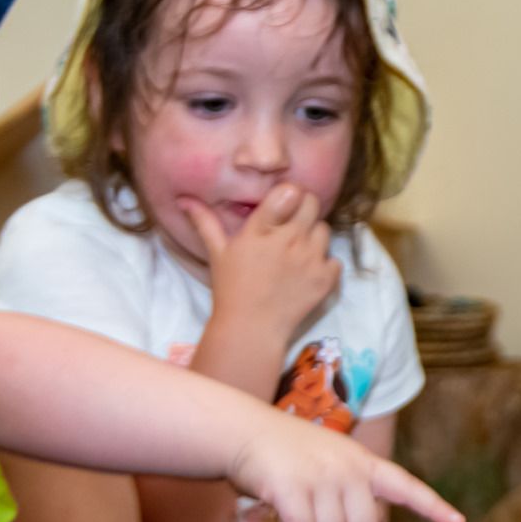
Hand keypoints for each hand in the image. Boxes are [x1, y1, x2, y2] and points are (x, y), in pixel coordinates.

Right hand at [181, 185, 340, 346]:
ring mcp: (310, 259)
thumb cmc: (231, 289)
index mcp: (260, 231)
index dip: (288, 194)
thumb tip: (184, 198)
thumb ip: (205, 221)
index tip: (283, 203)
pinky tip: (308, 272)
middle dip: (303, 209)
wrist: (252, 329)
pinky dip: (325, 264)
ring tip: (297, 251)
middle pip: (311, 204)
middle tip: (292, 224)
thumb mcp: (217, 252)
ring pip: (324, 229)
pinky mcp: (325, 279)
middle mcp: (288, 241)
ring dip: (313, 236)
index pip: (288, 192)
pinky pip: (335, 258)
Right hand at [227, 412, 463, 521]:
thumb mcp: (330, 469)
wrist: (244, 430)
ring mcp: (322, 476)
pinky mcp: (293, 488)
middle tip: (313, 505)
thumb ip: (353, 502)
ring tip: (295, 498)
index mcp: (363, 462)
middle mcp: (349, 468)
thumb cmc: (287, 457)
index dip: (432, 508)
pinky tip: (279, 505)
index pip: (406, 487)